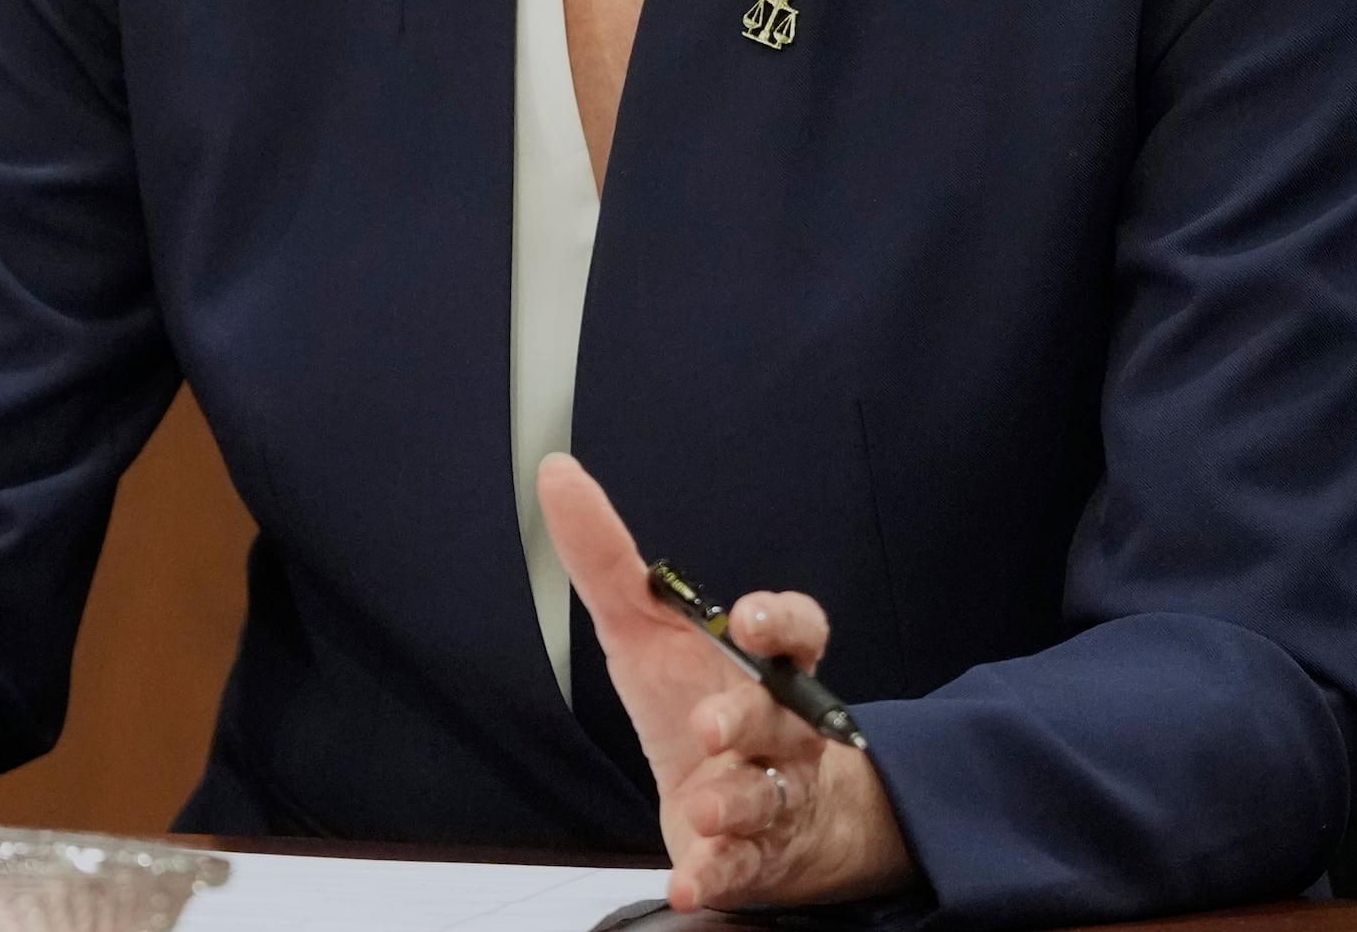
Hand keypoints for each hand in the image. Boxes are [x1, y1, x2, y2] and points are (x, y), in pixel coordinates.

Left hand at [537, 454, 914, 913]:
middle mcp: (779, 730)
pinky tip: (693, 879)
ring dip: (738, 802)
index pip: (799, 633)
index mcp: (763, 669)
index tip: (754, 619)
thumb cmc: (694, 703)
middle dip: (751, 722)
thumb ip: (605, 557)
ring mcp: (774, 798)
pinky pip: (748, 870)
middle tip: (712, 726)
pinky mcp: (756, 859)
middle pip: (784, 721)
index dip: (784, 623)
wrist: (746, 810)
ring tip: (703, 805)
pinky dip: (722, 876)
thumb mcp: (643, 630)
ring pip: (772, 798)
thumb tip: (557, 477)